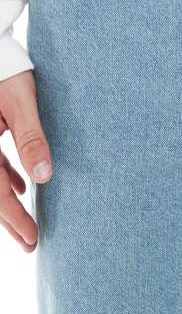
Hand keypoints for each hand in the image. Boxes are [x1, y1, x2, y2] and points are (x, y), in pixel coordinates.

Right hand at [0, 70, 51, 250]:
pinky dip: (4, 178)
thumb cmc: (5, 69)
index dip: (13, 218)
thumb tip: (44, 176)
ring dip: (7, 202)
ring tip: (26, 223)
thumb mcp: (21, 102)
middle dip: (9, 220)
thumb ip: (31, 137)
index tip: (32, 239)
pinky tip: (22, 187)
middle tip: (30, 244)